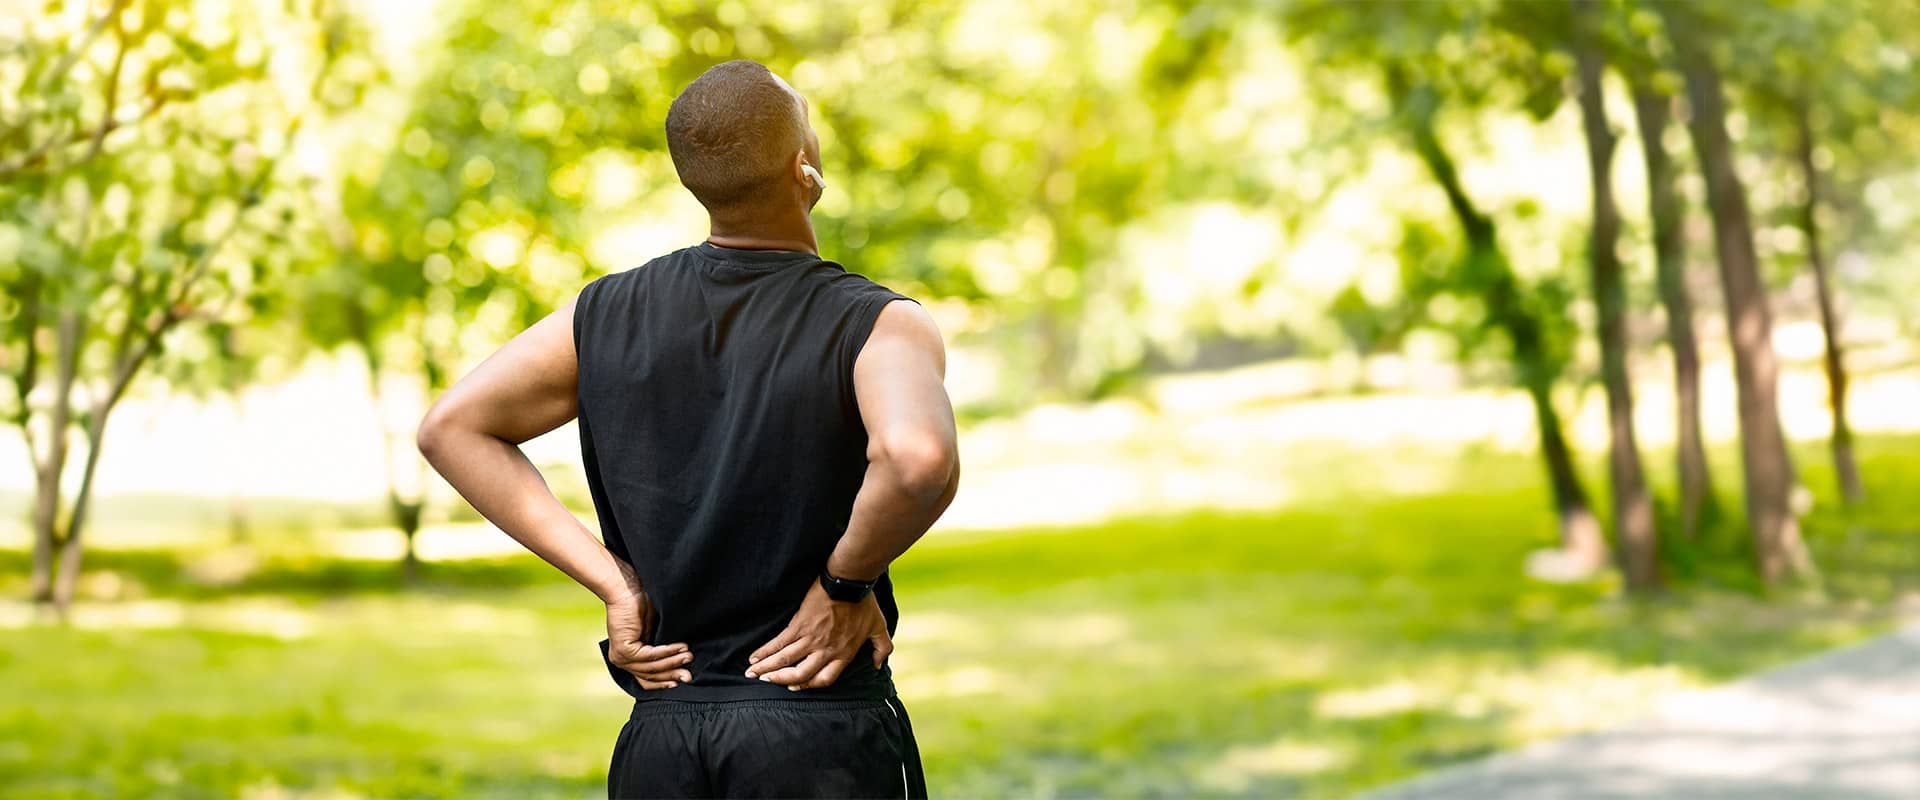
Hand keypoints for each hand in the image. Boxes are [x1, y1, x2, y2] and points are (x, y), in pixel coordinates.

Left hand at [605, 587, 692, 689]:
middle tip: (689, 676)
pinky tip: (681, 647)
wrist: (626, 589)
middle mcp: (622, 661)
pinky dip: (668, 652)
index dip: (665, 681)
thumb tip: (682, 663)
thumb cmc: (641, 606)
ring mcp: (621, 657)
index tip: (681, 681)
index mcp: (628, 658)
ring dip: (673, 662)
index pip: (646, 678)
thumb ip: (661, 649)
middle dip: (672, 675)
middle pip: (650, 675)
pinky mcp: (624, 650)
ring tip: (689, 656)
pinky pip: (650, 655)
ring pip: (652, 667)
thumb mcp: (653, 632)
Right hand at [745, 576, 892, 690]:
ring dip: (767, 669)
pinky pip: (779, 642)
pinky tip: (755, 657)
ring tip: (752, 674)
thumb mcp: (879, 628)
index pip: (823, 679)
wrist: (850, 580)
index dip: (808, 685)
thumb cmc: (865, 603)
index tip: (795, 686)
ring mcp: (811, 638)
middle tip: (766, 682)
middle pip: (800, 674)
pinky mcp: (799, 624)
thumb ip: (881, 649)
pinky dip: (765, 651)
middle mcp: (825, 650)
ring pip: (785, 660)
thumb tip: (877, 665)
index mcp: (843, 654)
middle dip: (780, 681)